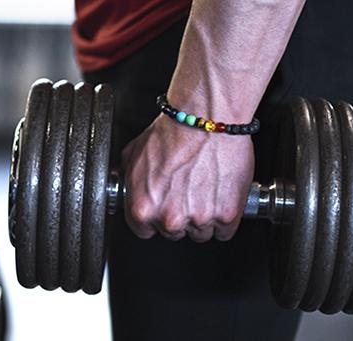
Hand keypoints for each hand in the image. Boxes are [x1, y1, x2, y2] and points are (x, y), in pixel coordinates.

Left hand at [122, 114, 254, 241]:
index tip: (162, 207)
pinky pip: (225, 231)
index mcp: (143, 208)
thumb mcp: (133, 154)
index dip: (154, 217)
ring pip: (201, 232)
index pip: (144, 231)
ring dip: (203, 217)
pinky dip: (226, 217)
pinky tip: (221, 196)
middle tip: (186, 191)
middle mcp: (170, 218)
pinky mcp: (227, 215)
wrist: (206, 119)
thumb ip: (127, 178)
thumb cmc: (172, 131)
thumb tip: (125, 186)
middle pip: (174, 233)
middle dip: (179, 215)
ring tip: (204, 189)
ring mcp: (199, 219)